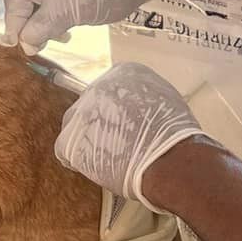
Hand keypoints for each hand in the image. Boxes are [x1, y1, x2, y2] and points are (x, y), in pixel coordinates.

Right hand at [1, 0, 193, 52]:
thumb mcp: (68, 15)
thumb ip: (40, 29)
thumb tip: (23, 44)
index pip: (14, 0)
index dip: (15, 26)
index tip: (21, 47)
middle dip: (26, 20)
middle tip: (37, 41)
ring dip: (41, 15)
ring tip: (60, 34)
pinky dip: (52, 5)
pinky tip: (66, 21)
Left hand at [54, 63, 201, 204]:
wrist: (168, 160)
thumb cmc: (174, 136)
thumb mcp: (165, 100)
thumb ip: (145, 97)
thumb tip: (139, 107)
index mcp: (124, 73)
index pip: (111, 90)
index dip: (117, 111)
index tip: (124, 124)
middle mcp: (98, 85)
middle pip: (91, 106)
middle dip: (101, 124)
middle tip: (117, 144)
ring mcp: (82, 111)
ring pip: (76, 126)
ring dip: (89, 141)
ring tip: (110, 158)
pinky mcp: (70, 138)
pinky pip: (66, 150)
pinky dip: (79, 161)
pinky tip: (98, 167)